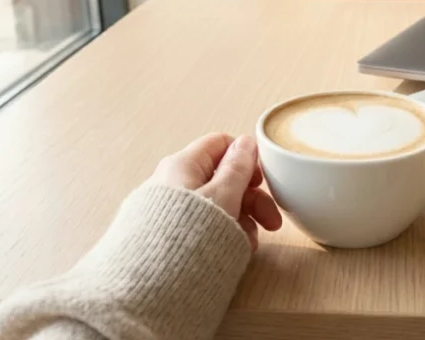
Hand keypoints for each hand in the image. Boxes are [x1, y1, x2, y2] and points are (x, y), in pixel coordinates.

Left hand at [151, 133, 281, 249]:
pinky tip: (234, 250)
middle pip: (221, 177)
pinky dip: (222, 232)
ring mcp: (169, 208)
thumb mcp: (223, 196)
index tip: (261, 182)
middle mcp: (172, 181)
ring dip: (241, 219)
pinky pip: (201, 223)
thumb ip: (238, 168)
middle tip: (271, 222)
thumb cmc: (189, 234)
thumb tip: (246, 142)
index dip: (245, 159)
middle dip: (251, 198)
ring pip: (215, 203)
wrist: (153, 282)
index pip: (219, 144)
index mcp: (182, 164)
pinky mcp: (167, 231)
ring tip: (250, 244)